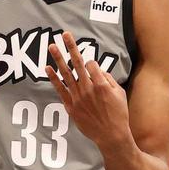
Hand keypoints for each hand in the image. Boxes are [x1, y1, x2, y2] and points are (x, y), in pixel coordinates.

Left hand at [45, 32, 130, 147]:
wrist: (111, 136)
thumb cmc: (119, 114)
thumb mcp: (120, 93)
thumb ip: (109, 79)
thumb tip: (99, 71)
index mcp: (101, 84)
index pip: (91, 64)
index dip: (91, 64)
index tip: (93, 70)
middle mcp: (88, 88)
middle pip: (77, 63)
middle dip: (71, 47)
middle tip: (64, 34)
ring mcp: (77, 97)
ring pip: (66, 73)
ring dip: (58, 58)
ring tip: (52, 46)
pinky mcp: (71, 106)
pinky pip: (60, 89)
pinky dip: (53, 78)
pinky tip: (47, 68)